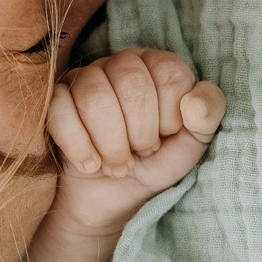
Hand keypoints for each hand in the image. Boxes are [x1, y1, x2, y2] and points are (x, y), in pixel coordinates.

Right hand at [18, 49, 223, 261]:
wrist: (110, 199)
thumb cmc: (153, 163)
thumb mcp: (191, 144)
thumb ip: (208, 116)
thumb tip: (194, 102)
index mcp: (158, 65)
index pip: (169, 73)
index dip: (169, 116)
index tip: (164, 137)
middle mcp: (121, 62)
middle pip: (130, 82)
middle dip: (139, 133)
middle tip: (139, 155)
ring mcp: (83, 78)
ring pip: (94, 95)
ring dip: (110, 144)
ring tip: (116, 165)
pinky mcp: (53, 101)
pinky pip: (60, 111)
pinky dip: (80, 147)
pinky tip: (90, 164)